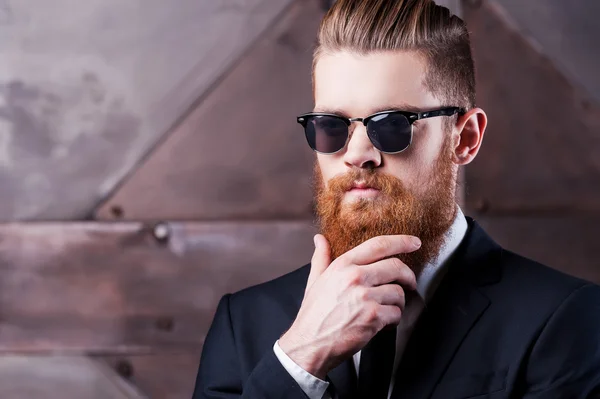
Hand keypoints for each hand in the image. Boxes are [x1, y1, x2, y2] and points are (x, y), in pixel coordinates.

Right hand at [278, 233, 420, 378]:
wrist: (309, 344)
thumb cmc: (313, 315)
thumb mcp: (314, 280)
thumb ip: (321, 257)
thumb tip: (320, 239)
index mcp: (343, 265)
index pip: (378, 245)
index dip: (401, 241)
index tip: (414, 242)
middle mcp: (355, 277)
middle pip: (396, 267)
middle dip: (408, 276)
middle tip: (410, 283)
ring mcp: (365, 297)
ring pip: (398, 292)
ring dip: (398, 303)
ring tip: (387, 309)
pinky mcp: (372, 317)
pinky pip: (396, 313)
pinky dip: (393, 320)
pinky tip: (382, 323)